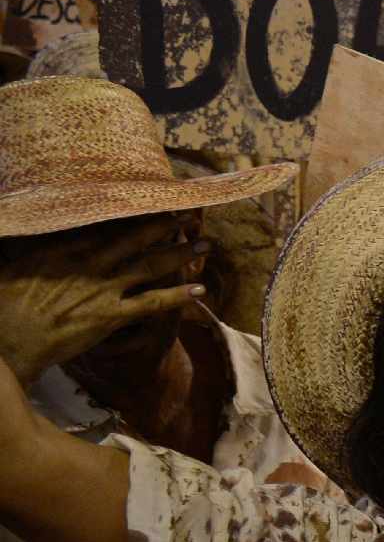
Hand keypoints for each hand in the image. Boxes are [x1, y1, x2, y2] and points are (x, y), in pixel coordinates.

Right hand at [0, 214, 206, 386]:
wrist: (7, 341)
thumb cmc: (4, 304)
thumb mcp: (13, 264)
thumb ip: (37, 246)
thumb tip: (38, 227)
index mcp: (63, 246)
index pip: (106, 223)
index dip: (133, 212)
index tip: (154, 200)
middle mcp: (87, 262)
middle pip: (134, 237)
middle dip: (165, 224)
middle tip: (190, 212)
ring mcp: (101, 288)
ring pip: (150, 265)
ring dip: (181, 253)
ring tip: (205, 243)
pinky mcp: (110, 315)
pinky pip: (151, 303)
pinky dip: (177, 296)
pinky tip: (199, 290)